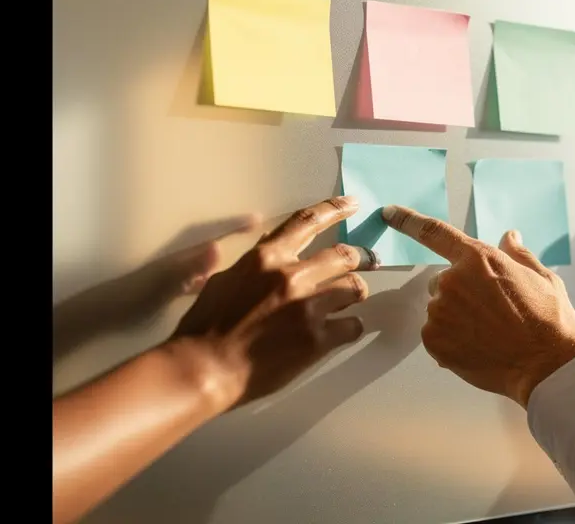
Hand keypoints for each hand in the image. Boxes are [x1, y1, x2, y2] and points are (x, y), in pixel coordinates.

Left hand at [122, 214, 261, 316]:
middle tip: (264, 240)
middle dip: (237, 242)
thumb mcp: (166, 281)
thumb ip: (192, 266)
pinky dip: (219, 285)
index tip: (258, 218)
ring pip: (211, 268)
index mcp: (183, 257)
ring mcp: (180, 279)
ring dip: (230, 265)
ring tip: (255, 265)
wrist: (107, 316)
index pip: (214, 235)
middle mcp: (184, 264)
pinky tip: (228, 292)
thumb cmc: (135, 296)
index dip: (235, 226)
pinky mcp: (175, 294)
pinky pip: (205, 285)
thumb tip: (219, 247)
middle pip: (215, 250)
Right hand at [164, 196, 379, 410]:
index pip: (308, 221)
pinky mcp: (318, 339)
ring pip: (354, 287)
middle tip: (369, 261)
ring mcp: (308, 307)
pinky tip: (342, 332)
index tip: (353, 204)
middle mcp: (292, 276)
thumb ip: (255, 264)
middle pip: (345, 255)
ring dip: (355, 293)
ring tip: (351, 300)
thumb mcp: (225, 280)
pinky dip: (350, 327)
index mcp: (266, 257)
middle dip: (360, 258)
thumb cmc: (205, 326)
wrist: (204, 369)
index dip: (335, 209)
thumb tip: (270, 247)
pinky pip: (352, 326)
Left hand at [382, 206, 574, 407]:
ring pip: (440, 308)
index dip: (408, 220)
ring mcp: (440, 311)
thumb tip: (509, 237)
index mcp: (479, 258)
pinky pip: (435, 334)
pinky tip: (478, 347)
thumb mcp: (543, 278)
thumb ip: (518, 255)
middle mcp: (453, 280)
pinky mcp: (433, 340)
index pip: (434, 232)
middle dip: (461, 292)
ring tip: (488, 333)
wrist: (546, 366)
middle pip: (443, 280)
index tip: (389, 213)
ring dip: (456, 317)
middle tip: (490, 312)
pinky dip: (450, 340)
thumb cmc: (549, 321)